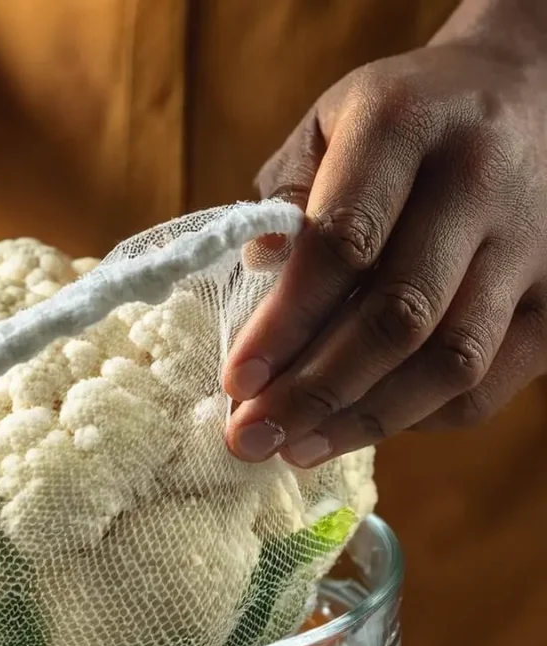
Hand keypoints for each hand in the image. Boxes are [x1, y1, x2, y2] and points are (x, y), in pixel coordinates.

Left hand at [224, 11, 546, 466]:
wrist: (530, 87)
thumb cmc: (403, 116)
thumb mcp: (331, 123)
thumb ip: (287, 196)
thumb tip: (256, 279)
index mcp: (404, 125)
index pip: (342, 243)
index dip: (285, 324)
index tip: (236, 381)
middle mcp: (478, 180)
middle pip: (398, 315)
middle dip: (315, 391)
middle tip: (251, 437)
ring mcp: (534, 240)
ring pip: (452, 360)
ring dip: (365, 420)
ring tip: (296, 449)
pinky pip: (494, 380)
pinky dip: (424, 416)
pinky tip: (364, 427)